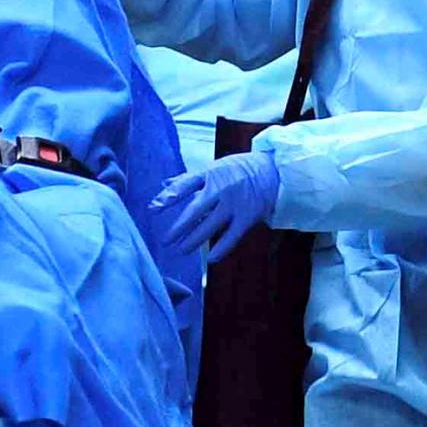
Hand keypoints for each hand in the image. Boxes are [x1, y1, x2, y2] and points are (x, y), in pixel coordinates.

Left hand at [152, 152, 281, 262]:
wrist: (273, 171)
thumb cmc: (238, 170)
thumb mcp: (213, 168)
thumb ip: (189, 179)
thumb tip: (164, 184)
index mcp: (209, 174)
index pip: (184, 186)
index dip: (167, 198)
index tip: (153, 209)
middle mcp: (220, 189)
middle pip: (194, 210)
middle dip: (178, 227)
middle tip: (165, 241)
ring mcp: (233, 203)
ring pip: (210, 226)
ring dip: (194, 240)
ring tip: (181, 250)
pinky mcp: (247, 216)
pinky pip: (232, 236)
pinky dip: (221, 248)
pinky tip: (211, 259)